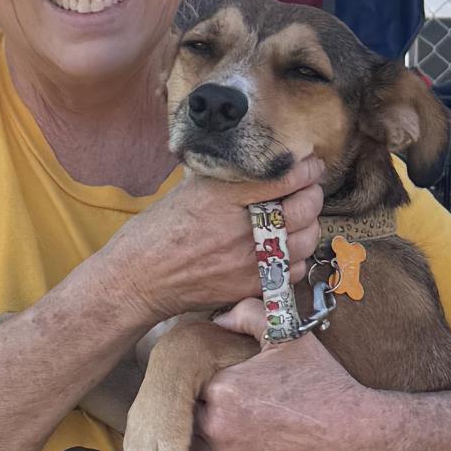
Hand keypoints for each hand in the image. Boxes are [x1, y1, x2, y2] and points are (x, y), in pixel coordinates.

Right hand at [103, 159, 324, 326]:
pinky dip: (296, 256)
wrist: (138, 279)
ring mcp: (249, 261)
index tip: (309, 164)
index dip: (306, 169)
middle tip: (306, 188)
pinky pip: (293, 269)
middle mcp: (241, 229)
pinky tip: (283, 246)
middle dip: (312, 194)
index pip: (285, 177)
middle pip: (304, 207)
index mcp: (223, 197)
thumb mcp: (190, 190)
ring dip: (308, 225)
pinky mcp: (251, 286)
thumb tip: (266, 165)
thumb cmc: (158, 231)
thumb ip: (230, 179)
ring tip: (297, 217)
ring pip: (306, 238)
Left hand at [190, 330, 383, 450]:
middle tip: (208, 393)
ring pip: (186, 442)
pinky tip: (218, 440)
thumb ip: (249, 314)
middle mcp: (218, 428)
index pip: (188, 378)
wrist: (352, 437)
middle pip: (184, 410)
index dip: (197, 372)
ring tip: (210, 416)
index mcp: (224, 389)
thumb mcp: (289, 336)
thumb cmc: (323, 385)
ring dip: (193, 429)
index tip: (209, 370)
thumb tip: (218, 317)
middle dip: (194, 400)